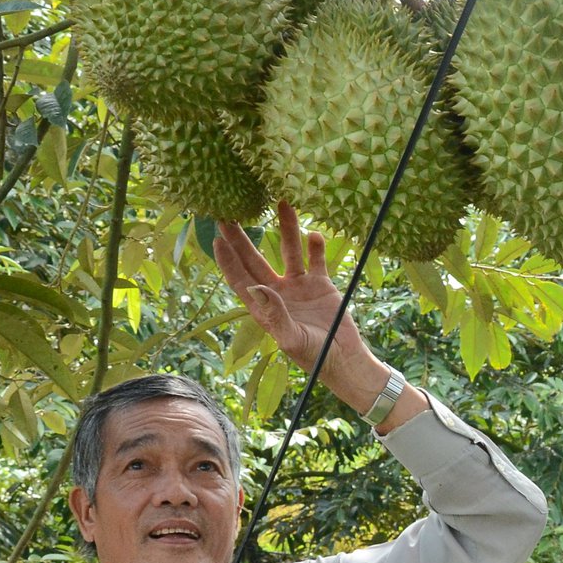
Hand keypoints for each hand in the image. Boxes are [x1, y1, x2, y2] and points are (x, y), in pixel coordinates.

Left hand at [212, 202, 373, 380]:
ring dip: (285, 228)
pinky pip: (315, 259)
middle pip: (255, 259)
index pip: (240, 279)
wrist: (344, 359)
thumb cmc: (313, 356)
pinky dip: (315, 246)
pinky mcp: (321, 283)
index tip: (218, 239)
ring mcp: (299, 286)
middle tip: (230, 212)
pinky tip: (313, 234)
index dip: (228, 260)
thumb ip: (274, 314)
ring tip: (282, 202)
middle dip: (242, 237)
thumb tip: (257, 288)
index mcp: (264, 307)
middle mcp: (277, 292)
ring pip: (288, 251)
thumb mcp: (291, 339)